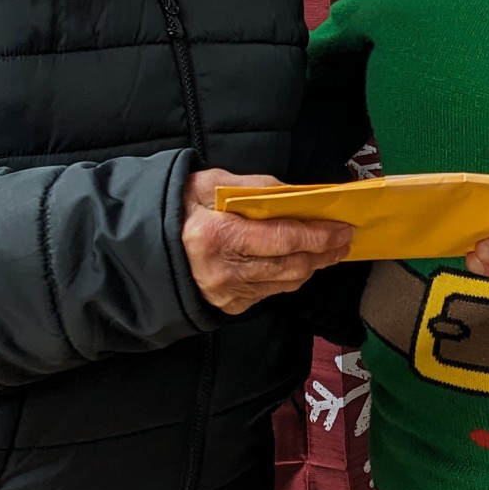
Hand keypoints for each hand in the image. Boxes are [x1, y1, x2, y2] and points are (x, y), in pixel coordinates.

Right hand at [182, 169, 352, 315]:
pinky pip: (270, 292)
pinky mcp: (229, 305)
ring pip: (285, 283)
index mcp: (219, 236)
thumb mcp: (209, 184)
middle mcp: (224, 270)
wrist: (145, 245)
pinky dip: (289, 277)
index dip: (318, 235)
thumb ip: (253, 187)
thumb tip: (294, 194)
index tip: (342, 228)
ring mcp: (227, 293)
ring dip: (312, 266)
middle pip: (291, 266)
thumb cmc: (179, 209)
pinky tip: (299, 262)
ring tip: (329, 250)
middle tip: (344, 239)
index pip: (283, 239)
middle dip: (324, 253)